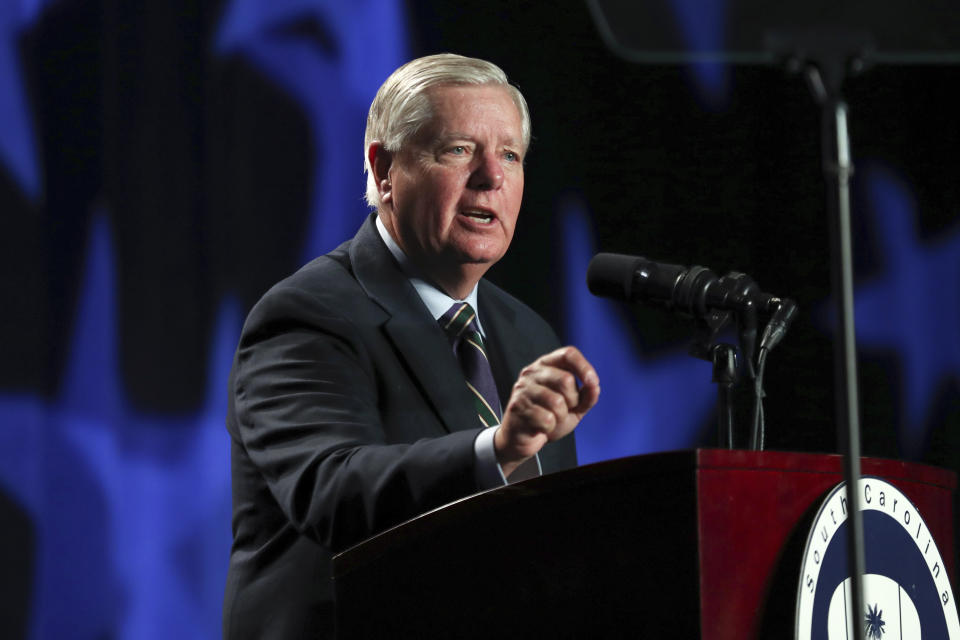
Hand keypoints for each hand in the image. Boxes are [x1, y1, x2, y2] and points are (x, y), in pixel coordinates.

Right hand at [494, 346, 599, 476]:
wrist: (524, 438)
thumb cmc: (550, 417)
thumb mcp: (574, 406)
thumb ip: (587, 395)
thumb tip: (594, 386)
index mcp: (547, 365)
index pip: (568, 354)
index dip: (584, 367)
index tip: (593, 382)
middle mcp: (532, 372)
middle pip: (566, 379)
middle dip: (573, 400)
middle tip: (565, 409)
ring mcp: (523, 388)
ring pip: (557, 402)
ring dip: (561, 416)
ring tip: (551, 418)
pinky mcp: (517, 407)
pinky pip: (547, 420)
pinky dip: (549, 428)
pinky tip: (540, 426)